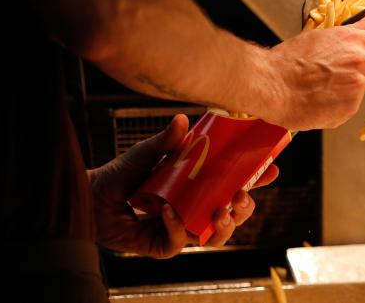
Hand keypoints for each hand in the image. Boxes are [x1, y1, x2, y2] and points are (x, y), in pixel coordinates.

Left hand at [88, 114, 278, 258]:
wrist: (92, 196)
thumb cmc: (122, 173)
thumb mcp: (148, 153)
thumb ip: (167, 140)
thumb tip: (183, 120)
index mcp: (197, 186)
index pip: (233, 184)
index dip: (254, 180)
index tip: (272, 169)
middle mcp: (193, 208)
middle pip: (232, 214)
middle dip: (244, 208)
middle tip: (241, 196)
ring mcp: (181, 228)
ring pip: (215, 235)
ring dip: (224, 225)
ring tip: (221, 209)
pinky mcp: (164, 244)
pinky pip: (180, 241)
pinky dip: (178, 228)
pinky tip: (168, 212)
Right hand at [265, 13, 364, 130]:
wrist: (271, 84)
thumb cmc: (286, 61)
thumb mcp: (320, 37)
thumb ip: (351, 32)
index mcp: (351, 39)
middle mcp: (358, 60)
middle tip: (345, 80)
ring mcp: (356, 85)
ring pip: (362, 94)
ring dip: (348, 94)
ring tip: (323, 91)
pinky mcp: (349, 107)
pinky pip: (349, 109)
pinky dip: (337, 109)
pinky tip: (318, 101)